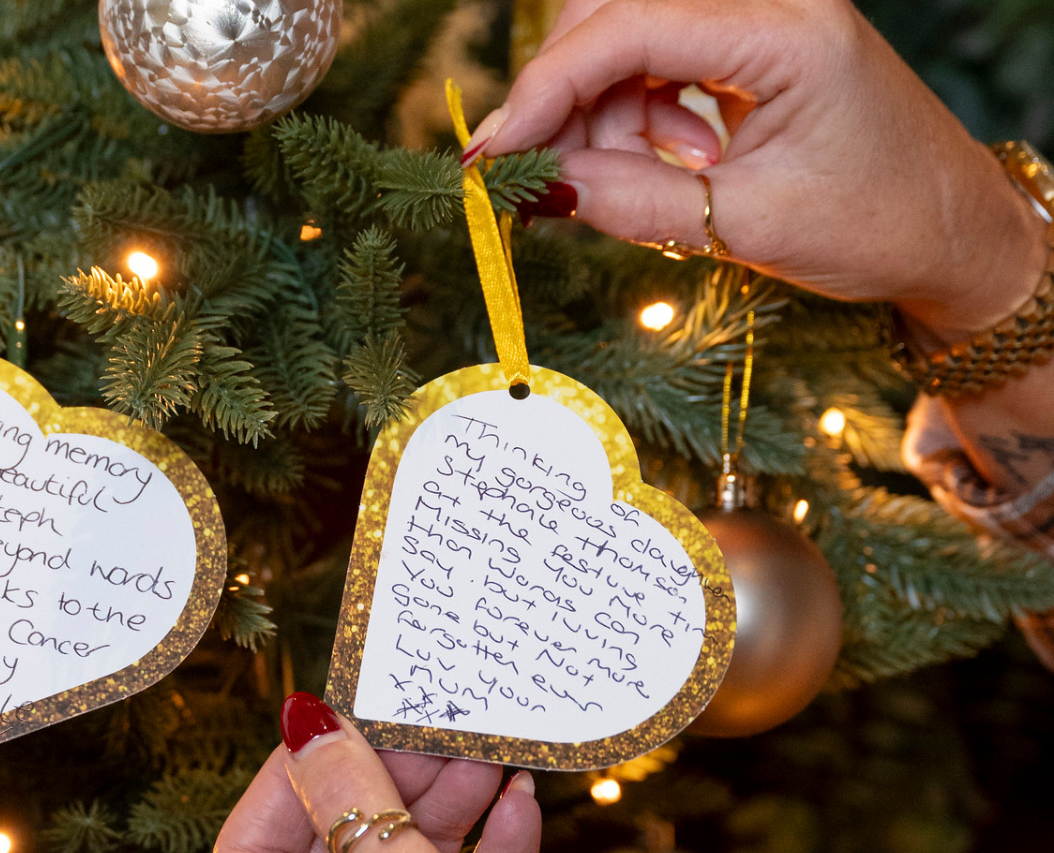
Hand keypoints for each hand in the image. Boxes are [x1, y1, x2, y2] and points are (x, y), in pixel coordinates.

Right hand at [473, 0, 1044, 340]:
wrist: (954, 234)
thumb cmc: (878, 226)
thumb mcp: (744, 227)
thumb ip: (632, 202)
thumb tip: (539, 187)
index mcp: (786, 31)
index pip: (628, 30)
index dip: (545, 89)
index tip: (494, 151)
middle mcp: (773, 1)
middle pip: (616, 13)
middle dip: (566, 93)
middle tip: (540, 171)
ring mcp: (762, 14)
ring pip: (626, 33)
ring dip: (601, 108)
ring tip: (632, 179)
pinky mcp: (752, 38)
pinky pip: (657, 52)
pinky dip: (635, 107)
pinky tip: (675, 158)